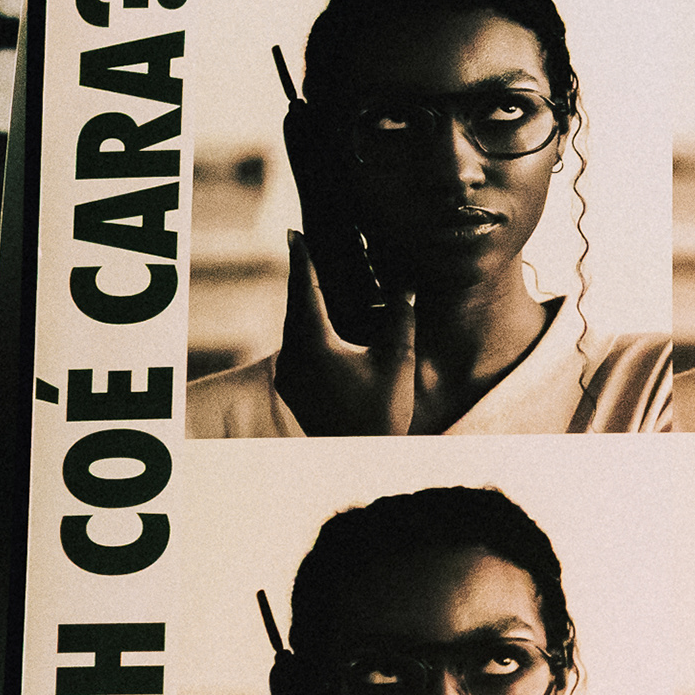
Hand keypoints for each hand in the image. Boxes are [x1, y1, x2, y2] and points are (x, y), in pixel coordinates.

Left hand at [273, 230, 420, 435]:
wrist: (361, 459)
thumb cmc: (381, 413)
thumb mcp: (396, 361)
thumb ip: (400, 317)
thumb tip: (405, 283)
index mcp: (314, 345)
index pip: (305, 291)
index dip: (303, 261)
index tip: (295, 235)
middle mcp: (293, 357)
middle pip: (294, 306)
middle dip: (302, 277)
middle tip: (304, 247)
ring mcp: (289, 375)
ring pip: (293, 327)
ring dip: (303, 302)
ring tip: (313, 278)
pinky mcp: (292, 388)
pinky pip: (295, 345)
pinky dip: (305, 326)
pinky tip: (318, 320)